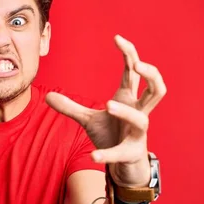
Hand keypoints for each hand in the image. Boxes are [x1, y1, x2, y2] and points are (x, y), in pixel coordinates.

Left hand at [46, 35, 165, 186]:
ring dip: (126, 112)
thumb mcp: (88, 119)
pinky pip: (121, 152)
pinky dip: (107, 154)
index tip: (117, 38)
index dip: (129, 53)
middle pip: (157, 89)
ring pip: (142, 119)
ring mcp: (138, 134)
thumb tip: (46, 96)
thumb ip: (70, 107)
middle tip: (137, 64)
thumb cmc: (110, 135)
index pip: (134, 72)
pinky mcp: (131, 153)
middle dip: (151, 74)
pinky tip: (93, 155)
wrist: (123, 166)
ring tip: (108, 105)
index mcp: (129, 100)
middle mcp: (138, 113)